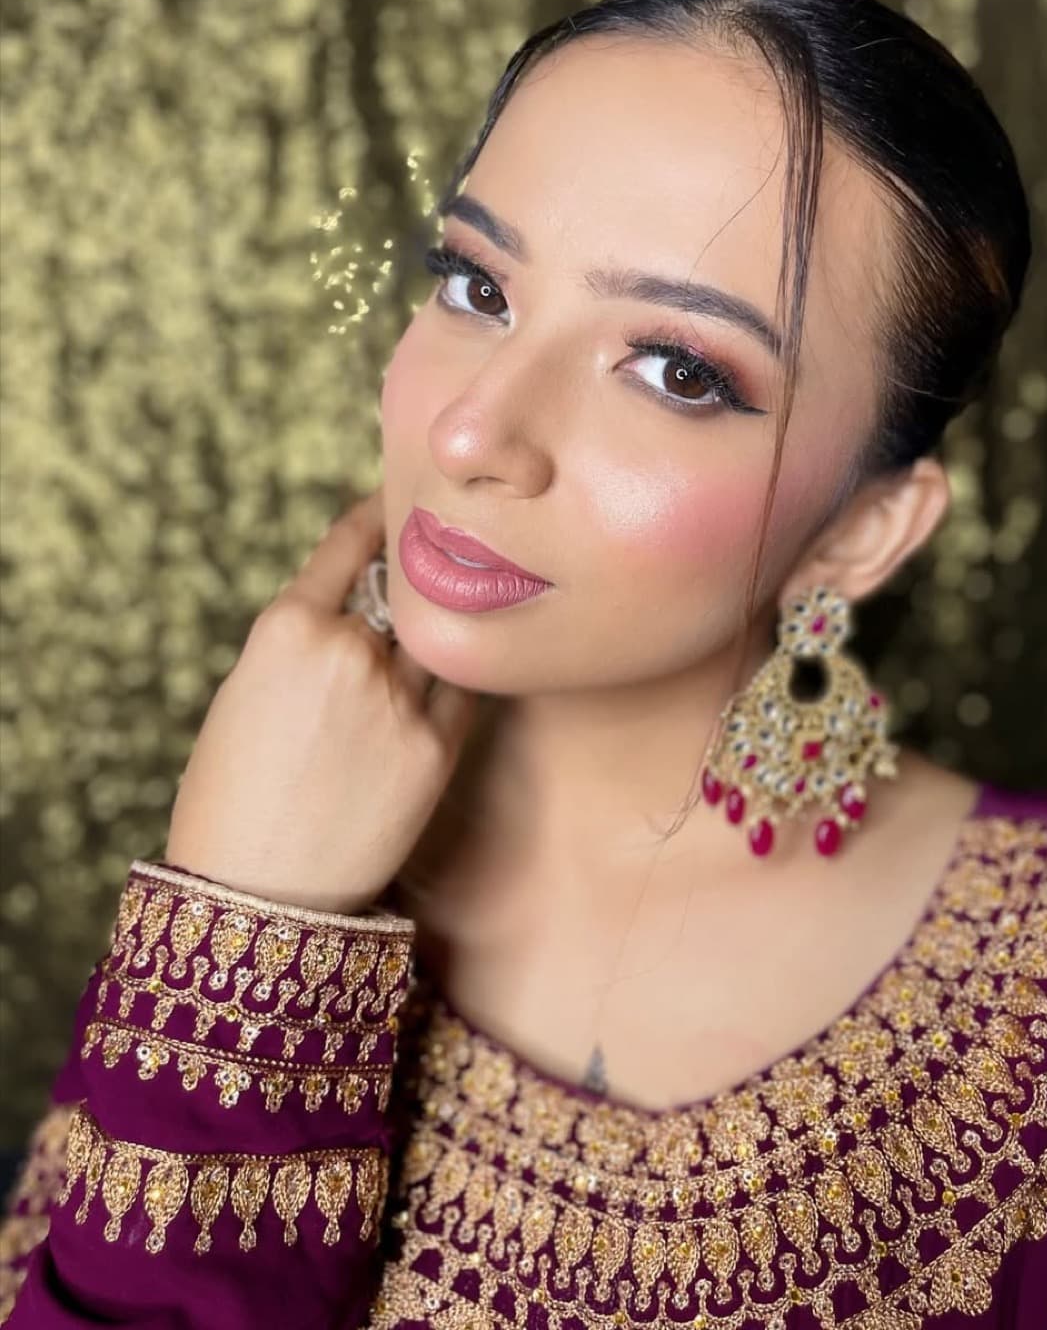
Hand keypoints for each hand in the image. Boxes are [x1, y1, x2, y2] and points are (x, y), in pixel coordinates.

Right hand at [164, 488, 476, 912]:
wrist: (258, 897)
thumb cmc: (233, 796)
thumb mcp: (243, 695)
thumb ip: (303, 642)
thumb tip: (356, 608)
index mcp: (286, 629)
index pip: (349, 546)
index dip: (377, 517)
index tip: (398, 498)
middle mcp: (349, 652)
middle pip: (400, 591)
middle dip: (413, 577)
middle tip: (438, 551)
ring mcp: (399, 699)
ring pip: (437, 637)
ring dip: (441, 627)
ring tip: (458, 610)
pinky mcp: (437, 748)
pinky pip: (462, 689)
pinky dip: (457, 675)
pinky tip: (463, 668)